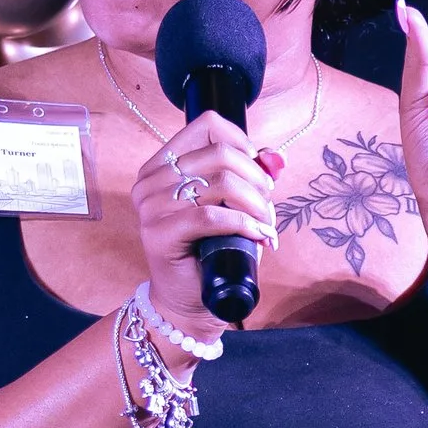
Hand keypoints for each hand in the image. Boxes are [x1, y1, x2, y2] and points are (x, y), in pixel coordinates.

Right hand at [130, 109, 276, 328]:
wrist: (188, 302)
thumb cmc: (210, 252)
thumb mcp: (233, 206)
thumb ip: (251, 176)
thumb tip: (276, 157)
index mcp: (162, 165)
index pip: (208, 125)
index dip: (244, 143)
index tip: (258, 173)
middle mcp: (151, 181)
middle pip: (220, 155)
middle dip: (257, 180)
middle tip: (267, 207)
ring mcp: (151, 207)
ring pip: (220, 183)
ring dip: (255, 205)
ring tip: (265, 225)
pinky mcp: (158, 234)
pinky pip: (211, 216)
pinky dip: (244, 224)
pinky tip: (259, 236)